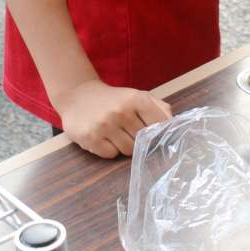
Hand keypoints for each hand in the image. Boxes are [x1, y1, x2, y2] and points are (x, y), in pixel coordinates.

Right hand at [53, 77, 171, 158]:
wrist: (77, 96)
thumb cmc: (112, 99)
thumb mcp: (135, 95)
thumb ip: (157, 106)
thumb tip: (172, 121)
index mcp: (136, 98)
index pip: (159, 123)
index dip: (158, 131)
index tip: (153, 133)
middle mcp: (121, 111)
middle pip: (143, 140)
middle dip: (138, 139)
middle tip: (127, 131)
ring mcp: (105, 125)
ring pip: (128, 150)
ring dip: (124, 146)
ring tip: (115, 134)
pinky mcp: (91, 138)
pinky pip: (110, 155)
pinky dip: (109, 150)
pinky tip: (103, 138)